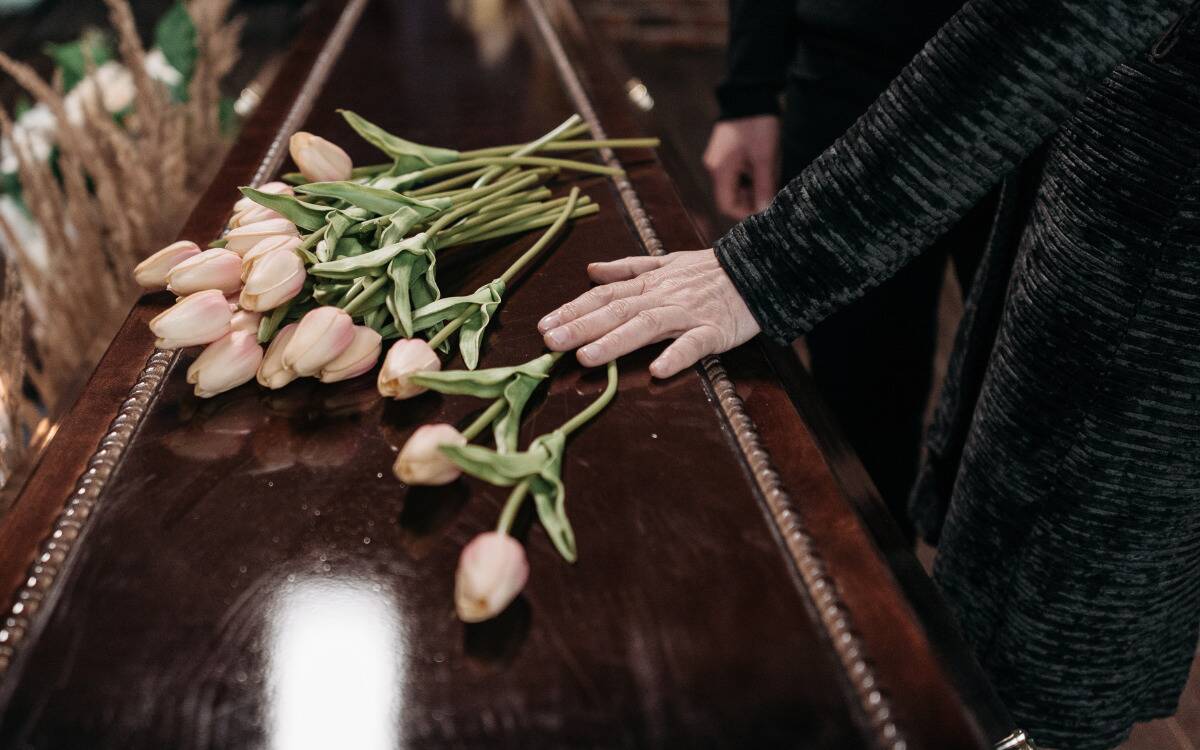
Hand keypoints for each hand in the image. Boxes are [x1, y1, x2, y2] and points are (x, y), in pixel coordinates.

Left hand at [538, 249, 760, 377]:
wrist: (759, 269)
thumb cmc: (710, 271)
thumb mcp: (666, 262)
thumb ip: (627, 269)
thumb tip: (590, 270)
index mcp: (649, 284)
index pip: (603, 296)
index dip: (573, 309)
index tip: (543, 324)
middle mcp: (662, 297)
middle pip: (616, 310)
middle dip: (580, 326)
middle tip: (550, 342)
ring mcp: (687, 314)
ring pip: (646, 326)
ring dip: (615, 342)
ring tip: (586, 357)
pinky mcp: (714, 331)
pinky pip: (693, 344)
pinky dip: (676, 355)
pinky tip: (658, 370)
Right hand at [703, 115, 779, 219]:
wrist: (751, 93)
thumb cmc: (757, 126)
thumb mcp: (764, 159)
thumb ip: (763, 187)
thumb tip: (764, 211)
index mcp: (720, 170)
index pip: (727, 205)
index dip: (745, 212)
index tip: (765, 207)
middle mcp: (715, 167)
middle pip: (731, 195)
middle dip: (751, 197)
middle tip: (771, 189)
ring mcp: (719, 158)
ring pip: (736, 184)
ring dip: (753, 185)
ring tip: (770, 174)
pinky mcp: (726, 151)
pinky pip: (737, 171)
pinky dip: (750, 174)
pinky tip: (764, 164)